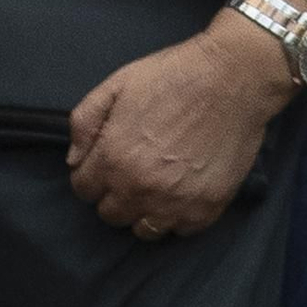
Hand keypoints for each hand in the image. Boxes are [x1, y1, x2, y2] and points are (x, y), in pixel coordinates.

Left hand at [67, 20, 291, 238]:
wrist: (233, 77)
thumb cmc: (173, 76)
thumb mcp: (117, 84)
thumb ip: (85, 122)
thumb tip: (74, 160)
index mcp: (113, 158)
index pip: (83, 190)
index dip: (92, 174)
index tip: (107, 162)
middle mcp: (140, 188)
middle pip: (110, 214)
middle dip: (115, 193)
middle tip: (133, 170)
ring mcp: (175, 203)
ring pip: (143, 230)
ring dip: (144, 210)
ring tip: (156, 184)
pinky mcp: (206, 209)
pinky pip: (180, 231)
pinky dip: (177, 215)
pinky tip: (182, 188)